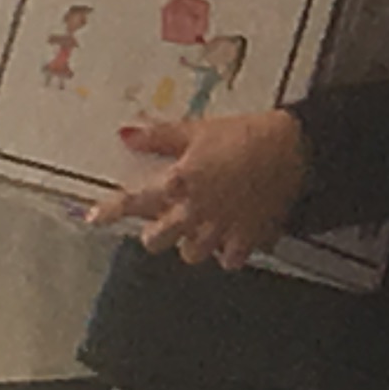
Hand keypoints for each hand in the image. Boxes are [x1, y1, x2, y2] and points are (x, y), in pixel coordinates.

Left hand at [87, 109, 308, 267]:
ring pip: (191, 254)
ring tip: (201, 229)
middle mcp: (194, 212)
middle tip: (166, 220)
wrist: (294, 148)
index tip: (93, 218)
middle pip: (156, 240)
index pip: (133, 201)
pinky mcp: (248, 239)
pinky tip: (232, 239)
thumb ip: (160, 137)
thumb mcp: (198, 129)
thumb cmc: (244, 134)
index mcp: (178, 183)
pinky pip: (230, 260)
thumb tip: (126, 136)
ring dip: (192, 243)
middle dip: (156, 232)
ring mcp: (221, 229)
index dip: (109, 211)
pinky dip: (229, 252)